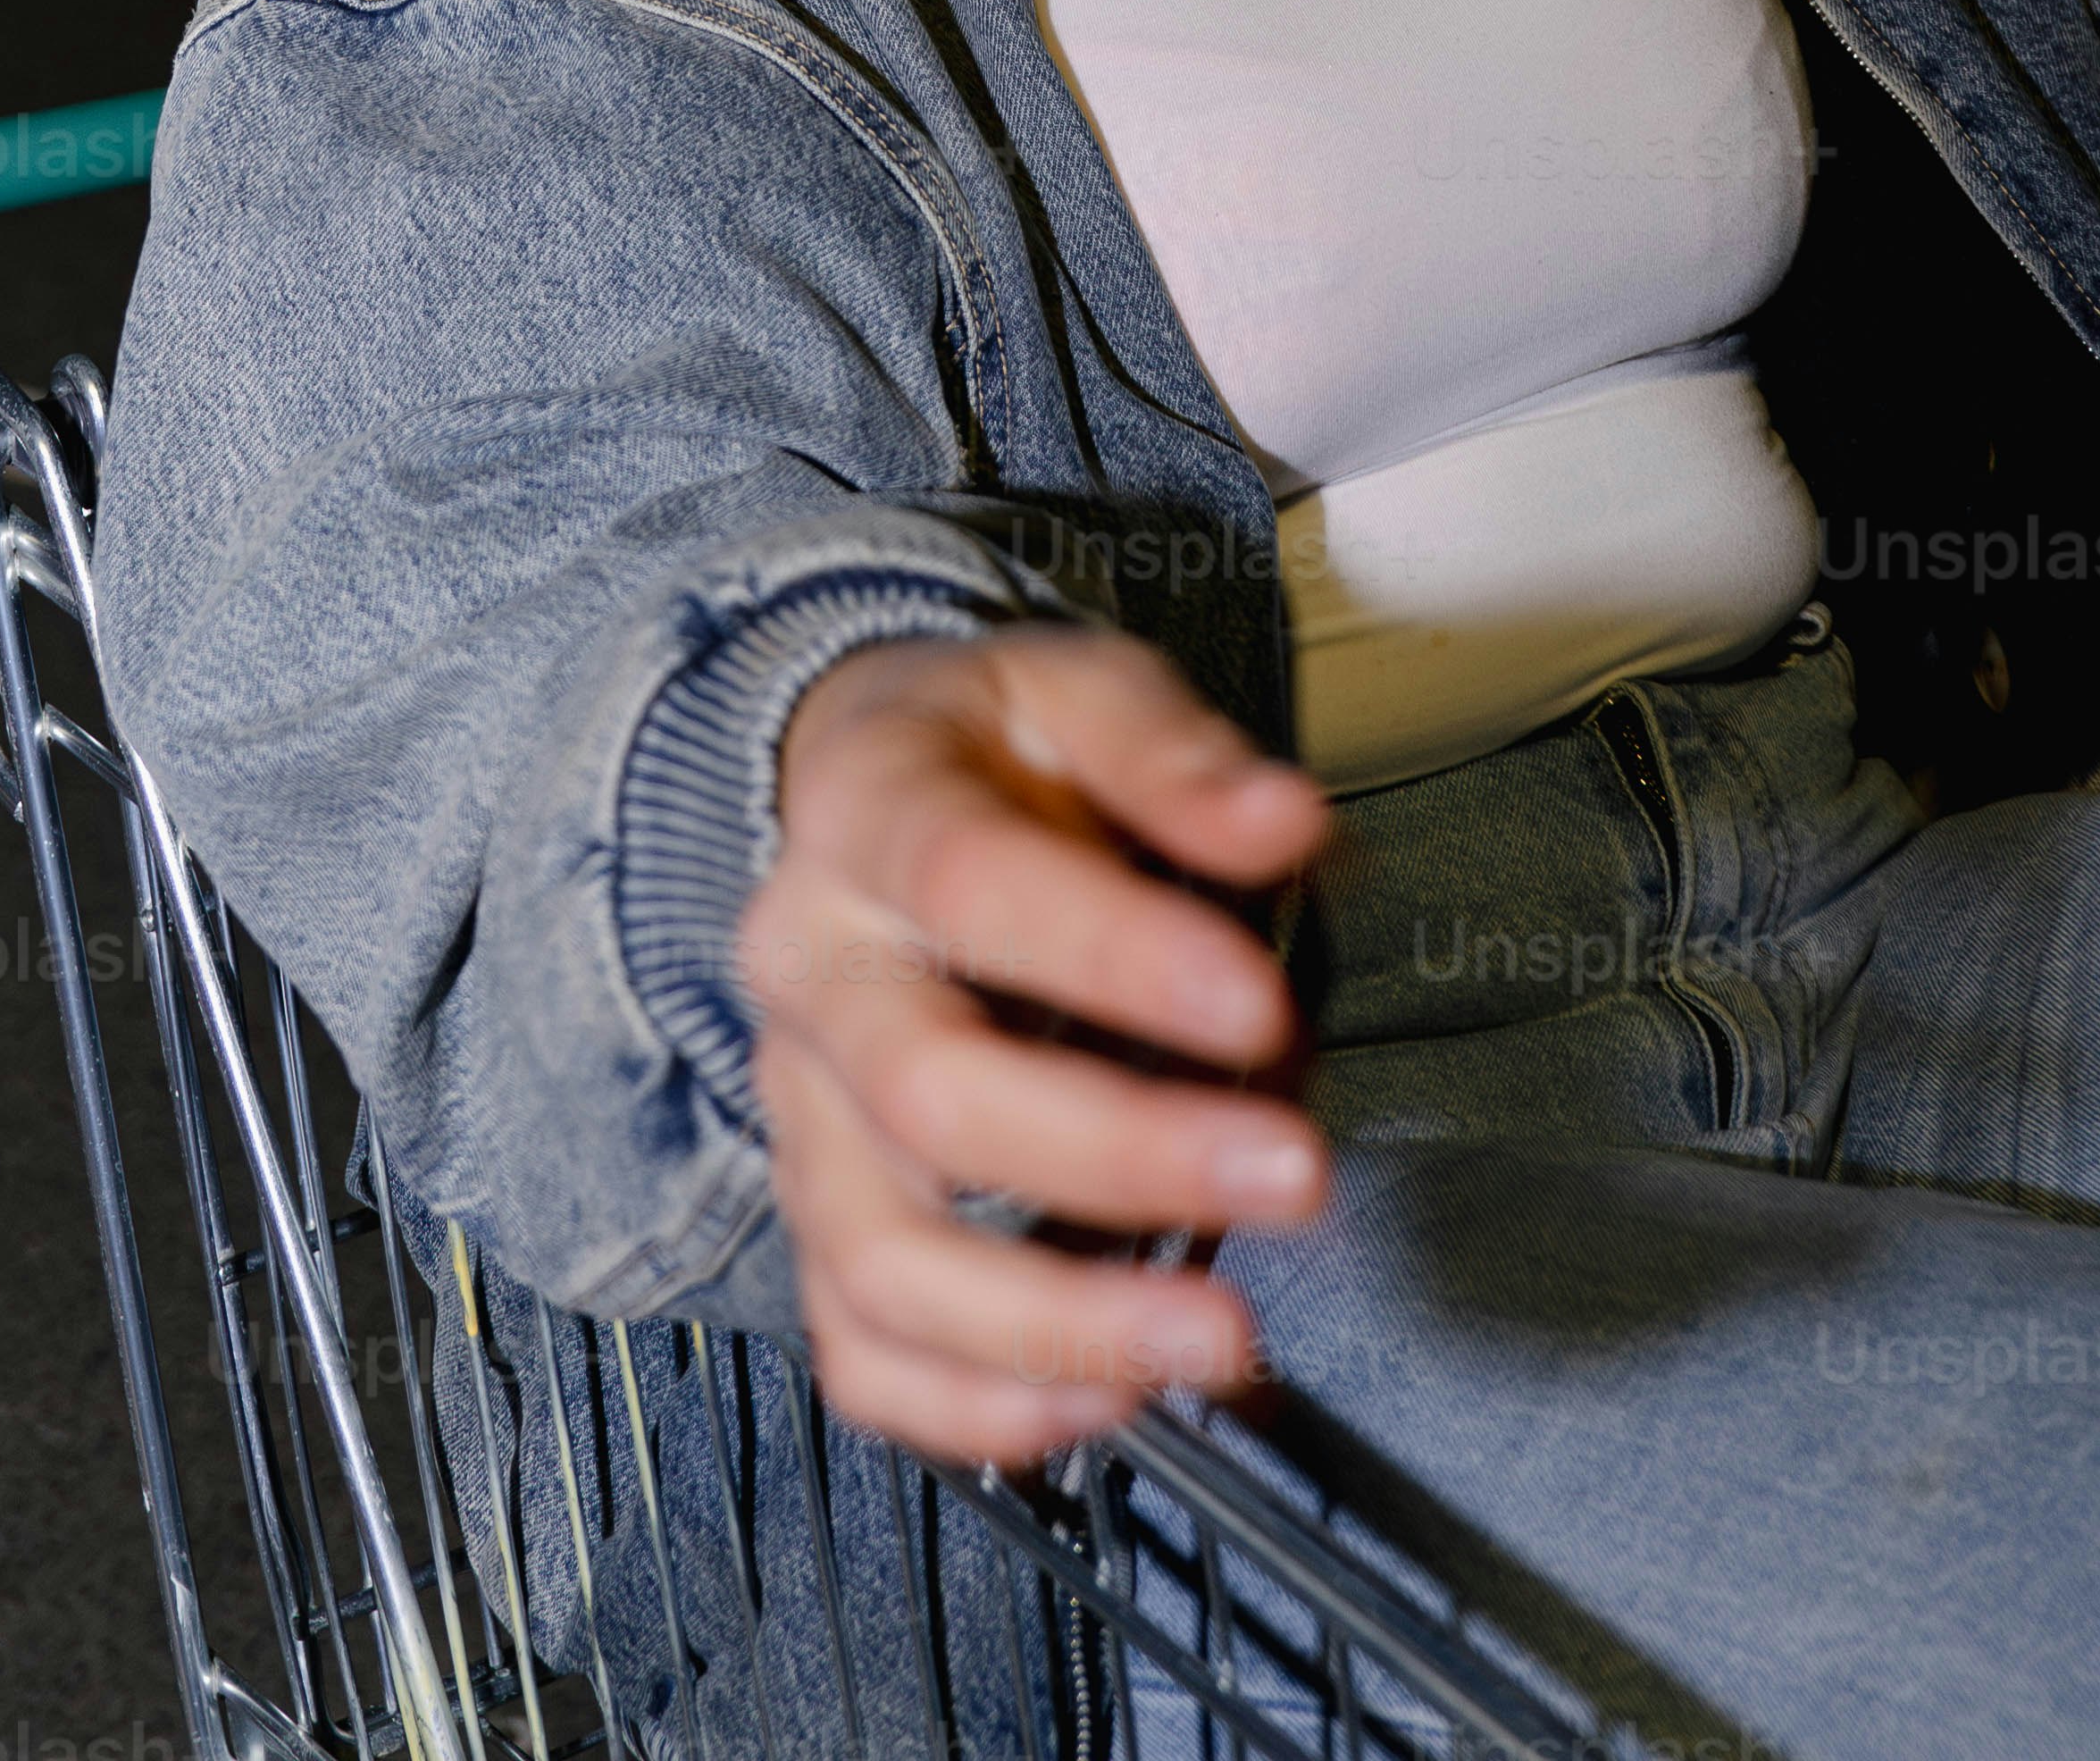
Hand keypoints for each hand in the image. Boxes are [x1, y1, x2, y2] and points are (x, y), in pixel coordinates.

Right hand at [737, 620, 1332, 1467]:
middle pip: (934, 1096)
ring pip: (886, 1261)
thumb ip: (1175, 755)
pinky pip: (863, 1352)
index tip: (1262, 1006)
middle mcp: (815, 977)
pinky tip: (1104, 1399)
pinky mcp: (822, 1221)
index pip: (974, 887)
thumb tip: (1282, 822)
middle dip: (1125, 1157)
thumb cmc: (985, 752)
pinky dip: (976, 1410)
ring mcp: (806, 1116)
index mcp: (869, 815)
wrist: (853, 795)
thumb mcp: (1077, 689)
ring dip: (1062, 1325)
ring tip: (1219, 1338)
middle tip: (1293, 1173)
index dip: (1120, 957)